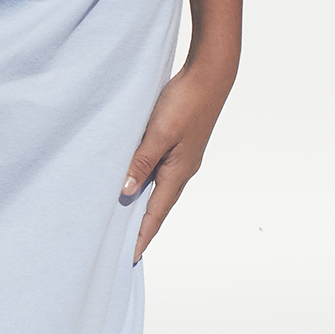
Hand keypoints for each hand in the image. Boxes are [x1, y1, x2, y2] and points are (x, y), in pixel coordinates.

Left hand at [121, 50, 239, 261]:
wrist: (210, 76)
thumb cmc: (186, 103)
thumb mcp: (158, 134)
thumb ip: (141, 162)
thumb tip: (125, 192)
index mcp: (178, 172)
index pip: (155, 214)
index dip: (142, 236)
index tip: (130, 257)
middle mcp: (182, 170)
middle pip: (158, 206)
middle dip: (143, 228)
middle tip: (124, 246)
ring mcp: (183, 158)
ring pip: (159, 189)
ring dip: (144, 206)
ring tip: (125, 221)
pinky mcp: (181, 145)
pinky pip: (160, 172)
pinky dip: (146, 183)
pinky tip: (135, 181)